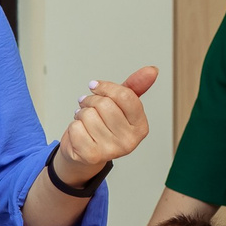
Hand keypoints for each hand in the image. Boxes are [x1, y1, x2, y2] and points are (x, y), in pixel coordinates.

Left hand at [56, 66, 157, 185]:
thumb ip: (136, 87)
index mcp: (141, 127)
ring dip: (81, 113)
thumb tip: (152, 70)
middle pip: (105, 104)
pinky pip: (75, 127)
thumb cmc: (104, 125)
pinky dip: (73, 126)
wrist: (85, 154)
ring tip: (84, 120)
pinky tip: (80, 132)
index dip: (106, 87)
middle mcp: (129, 141)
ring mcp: (111, 150)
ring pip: (88, 114)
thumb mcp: (121, 105)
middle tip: (88, 105)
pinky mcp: (91, 155)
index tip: (96, 86)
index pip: (125, 96)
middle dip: (91, 100)